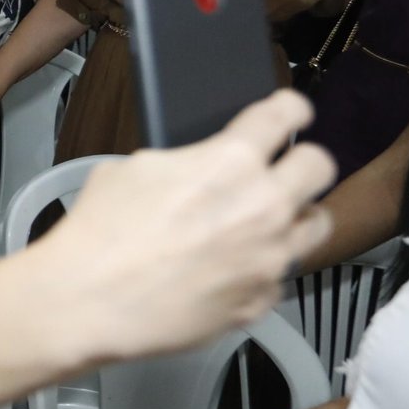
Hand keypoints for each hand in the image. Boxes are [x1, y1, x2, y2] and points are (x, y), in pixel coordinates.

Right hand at [39, 90, 333, 362]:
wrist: (86, 301)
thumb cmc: (99, 233)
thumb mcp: (134, 168)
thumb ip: (183, 161)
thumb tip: (198, 166)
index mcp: (231, 160)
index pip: (287, 113)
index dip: (290, 108)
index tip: (289, 113)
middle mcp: (263, 205)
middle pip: (321, 165)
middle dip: (302, 161)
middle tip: (282, 169)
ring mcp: (268, 257)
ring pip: (317, 223)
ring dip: (295, 216)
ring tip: (266, 223)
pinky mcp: (260, 300)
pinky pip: (279, 275)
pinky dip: (261, 269)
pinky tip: (229, 269)